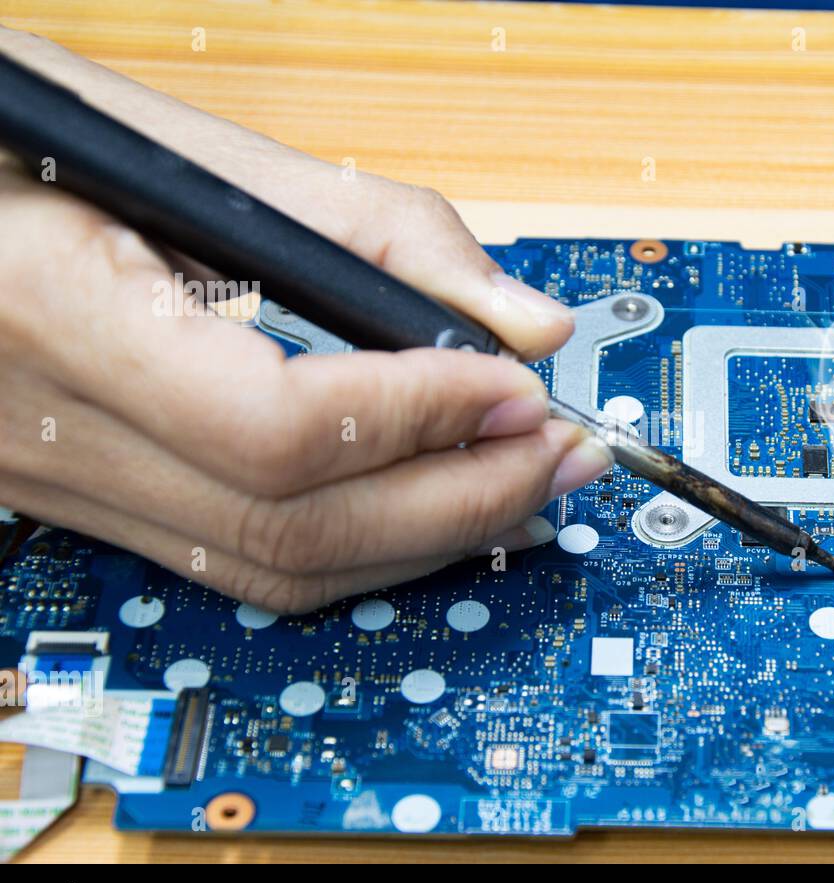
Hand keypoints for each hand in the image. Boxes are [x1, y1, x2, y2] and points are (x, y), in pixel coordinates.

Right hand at [0, 30, 611, 612]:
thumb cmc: (21, 142)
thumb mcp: (188, 144)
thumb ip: (373, 231)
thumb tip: (525, 323)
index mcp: (57, 312)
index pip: (278, 425)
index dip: (422, 415)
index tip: (519, 388)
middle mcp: (45, 429)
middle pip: (295, 529)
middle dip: (459, 497)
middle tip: (560, 454)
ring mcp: (61, 483)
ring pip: (278, 569)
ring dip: (427, 535)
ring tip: (525, 483)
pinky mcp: (87, 498)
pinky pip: (245, 558)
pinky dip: (362, 540)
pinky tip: (435, 501)